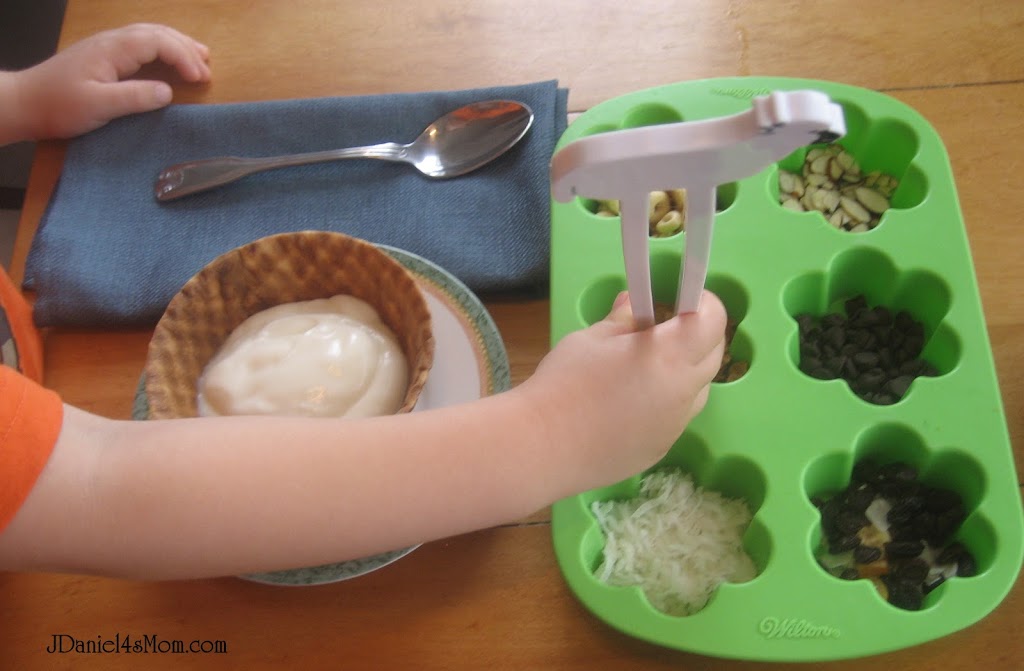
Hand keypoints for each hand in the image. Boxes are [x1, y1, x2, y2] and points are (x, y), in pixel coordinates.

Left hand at [10, 23, 209, 140]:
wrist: (25, 103)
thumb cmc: (59, 106)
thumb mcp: (98, 105)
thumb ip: (134, 97)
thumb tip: (168, 91)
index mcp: (112, 49)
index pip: (157, 42)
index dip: (183, 57)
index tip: (201, 79)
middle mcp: (111, 42)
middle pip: (156, 33)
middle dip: (185, 47)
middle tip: (208, 68)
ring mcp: (106, 47)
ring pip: (148, 35)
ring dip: (176, 45)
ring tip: (199, 58)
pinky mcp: (102, 57)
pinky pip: (139, 44)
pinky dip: (161, 49)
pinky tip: (168, 61)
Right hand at [523, 290, 725, 489]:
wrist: (543, 447)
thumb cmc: (565, 383)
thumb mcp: (592, 338)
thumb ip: (624, 319)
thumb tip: (634, 302)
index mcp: (669, 356)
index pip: (714, 321)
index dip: (704, 304)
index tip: (682, 300)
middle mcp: (682, 392)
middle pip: (713, 355)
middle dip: (699, 336)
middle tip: (663, 328)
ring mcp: (675, 426)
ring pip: (697, 390)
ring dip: (684, 371)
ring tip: (642, 368)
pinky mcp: (661, 449)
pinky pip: (676, 418)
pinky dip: (665, 403)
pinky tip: (628, 404)